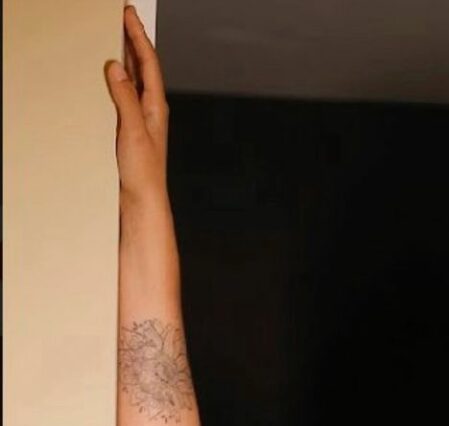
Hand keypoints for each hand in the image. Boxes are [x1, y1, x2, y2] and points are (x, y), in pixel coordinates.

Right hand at [105, 6, 169, 206]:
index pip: (148, 62)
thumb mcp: (133, 130)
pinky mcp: (130, 128)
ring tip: (118, 36)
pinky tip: (110, 75)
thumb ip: (126, 98)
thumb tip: (117, 69)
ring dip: (126, 56)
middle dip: (133, 40)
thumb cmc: (144, 173)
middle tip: (123, 17)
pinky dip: (118, 78)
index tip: (129, 15)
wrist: (143, 201)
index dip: (138, 36)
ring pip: (134, 78)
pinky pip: (125, 94)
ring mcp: (141, 118)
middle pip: (143, 66)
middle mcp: (151, 109)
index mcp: (156, 106)